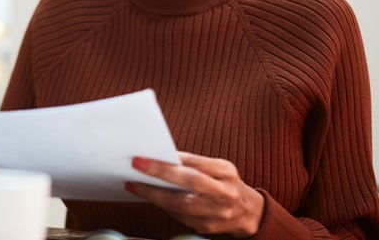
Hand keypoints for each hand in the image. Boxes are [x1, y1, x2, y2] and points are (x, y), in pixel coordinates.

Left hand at [126, 151, 263, 237]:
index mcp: (226, 173)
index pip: (196, 164)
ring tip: (135, 184)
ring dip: (154, 194)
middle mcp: (225, 194)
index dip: (171, 160)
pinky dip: (162, 204)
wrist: (247, 213)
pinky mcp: (206, 227)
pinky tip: (148, 196)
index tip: (145, 156)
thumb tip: (163, 156)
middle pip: (190, 182)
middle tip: (136, 166)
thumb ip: (194, 162)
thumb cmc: (226, 184)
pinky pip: (179, 215)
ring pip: (180, 204)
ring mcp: (216, 214)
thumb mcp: (217, 167)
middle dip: (160, 174)